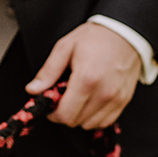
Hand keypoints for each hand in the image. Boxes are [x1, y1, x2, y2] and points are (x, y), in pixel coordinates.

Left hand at [25, 22, 140, 128]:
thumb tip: (33, 90)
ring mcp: (116, 98)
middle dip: (64, 113)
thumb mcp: (65, 48)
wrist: (124, 32)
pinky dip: (95, 116)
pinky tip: (90, 101)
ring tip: (78, 97)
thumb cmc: (95, 37)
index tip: (50, 104)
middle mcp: (103, 92)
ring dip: (80, 116)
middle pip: (76, 121)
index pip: (65, 115)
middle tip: (63, 97)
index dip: (53, 113)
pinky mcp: (124, 100)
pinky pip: (106, 121)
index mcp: (86, 79)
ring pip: (90, 124)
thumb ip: (48, 72)